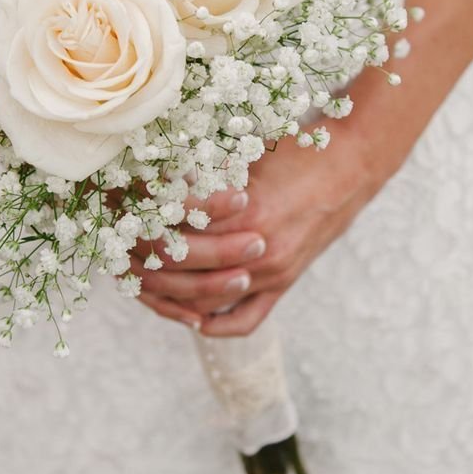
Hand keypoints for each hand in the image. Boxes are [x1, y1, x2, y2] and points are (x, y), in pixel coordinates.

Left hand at [132, 124, 381, 335]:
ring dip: (169, 293)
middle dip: (144, 255)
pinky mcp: (285, 284)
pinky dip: (213, 324)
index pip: (177, 226)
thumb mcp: (249, 153)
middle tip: (119, 243)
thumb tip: (157, 175)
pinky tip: (190, 316)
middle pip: (183, 266)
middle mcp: (258, 247)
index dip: (144, 216)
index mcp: (246, 210)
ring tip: (142, 277)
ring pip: (207, 298)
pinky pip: (244, 320)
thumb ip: (208, 172)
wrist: (353, 164)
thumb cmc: (300, 149)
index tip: (121, 207)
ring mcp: (273, 272)